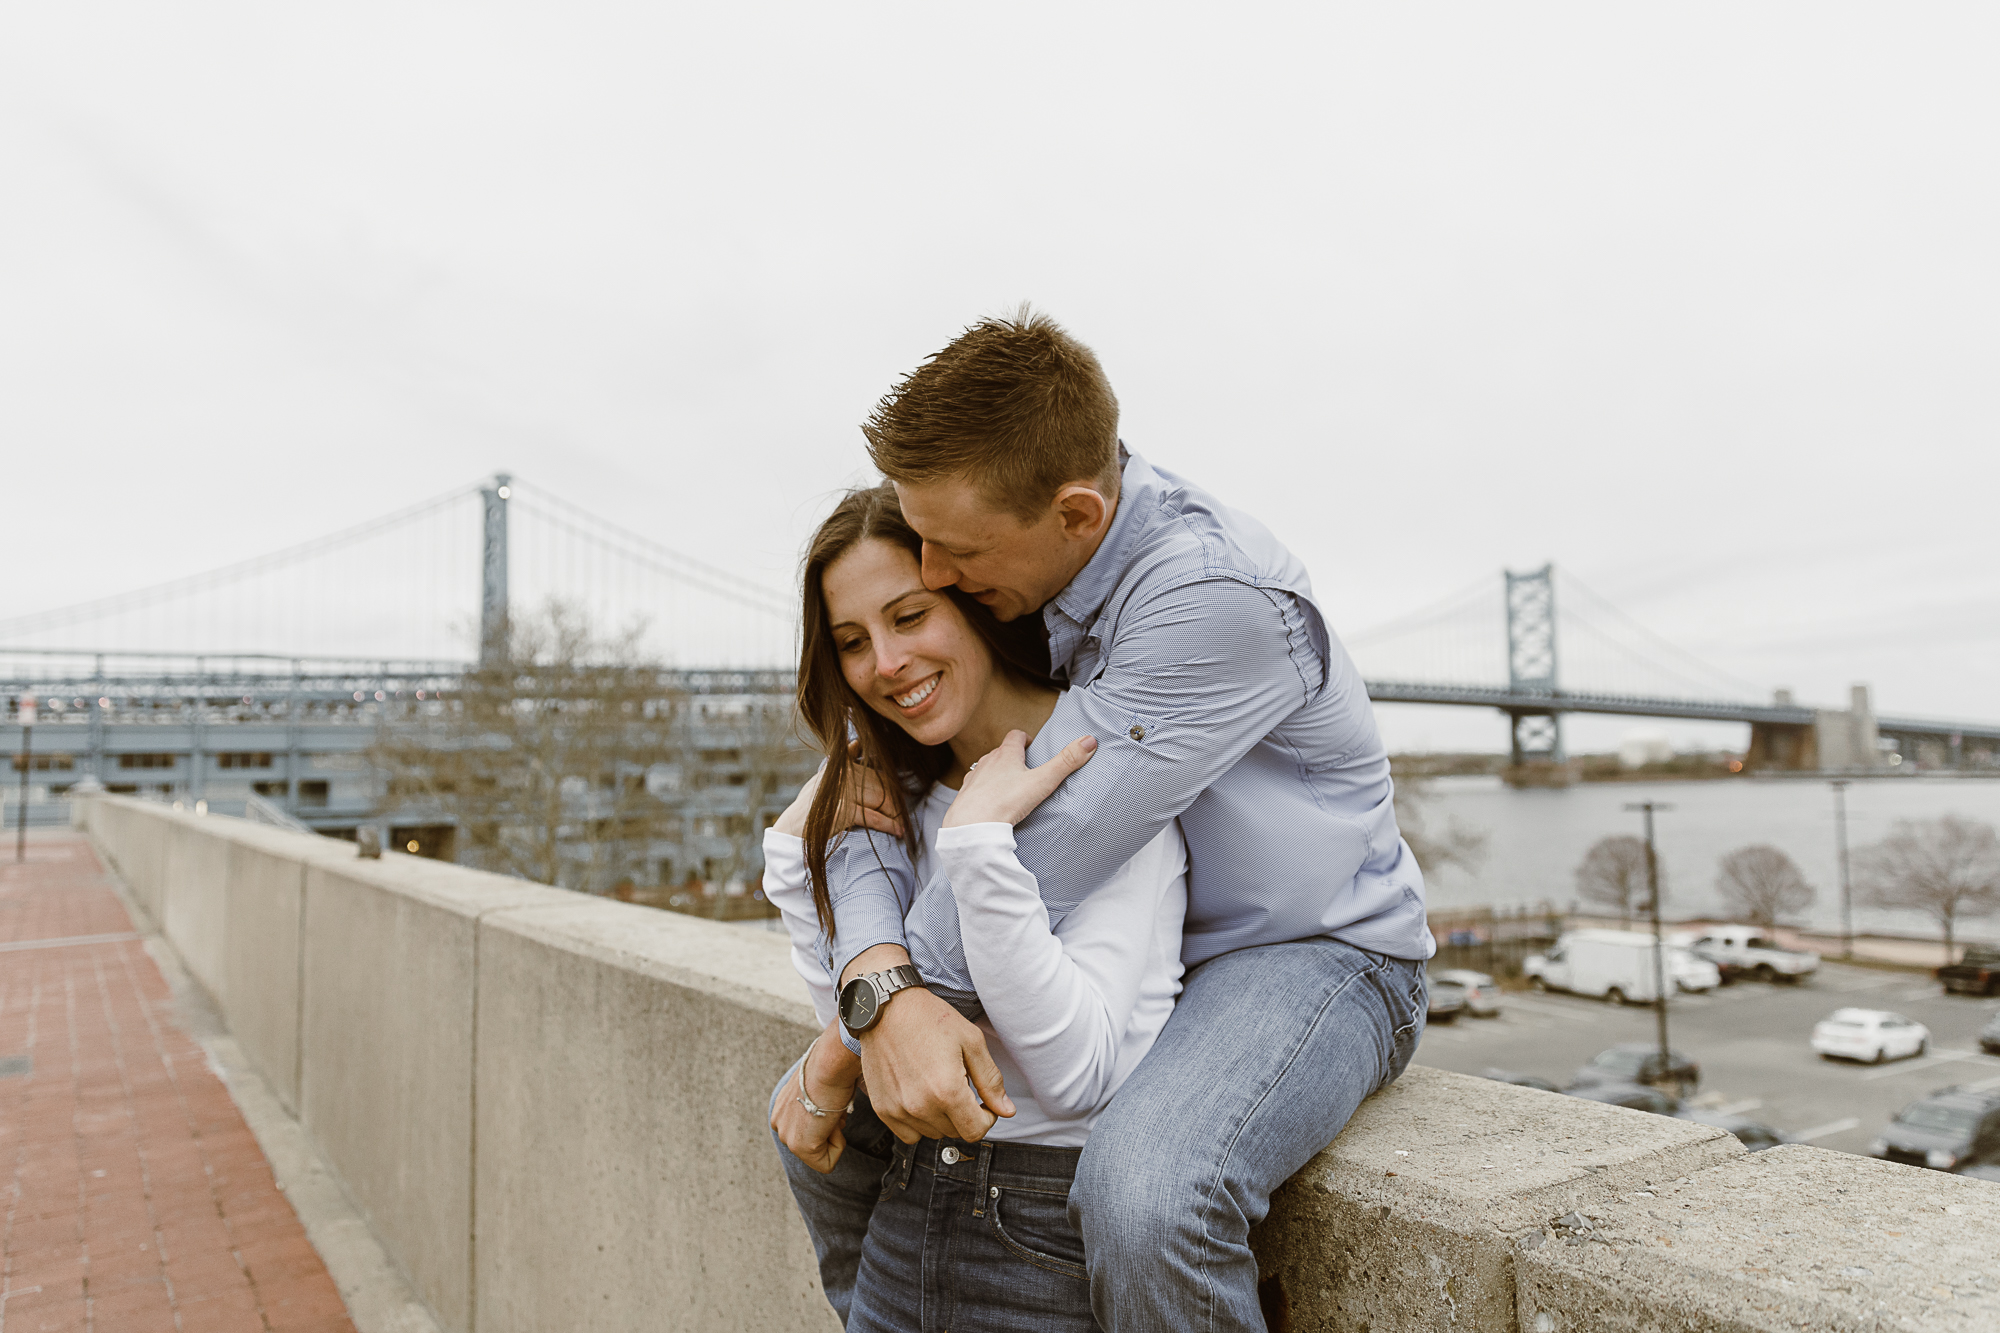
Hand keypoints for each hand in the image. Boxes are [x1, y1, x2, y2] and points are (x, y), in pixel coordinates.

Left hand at [770, 1021, 863, 1173]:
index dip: (826, 1120)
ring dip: (834, 1134)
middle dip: (829, 1129)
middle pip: (813, 1142)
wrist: (830, 1063)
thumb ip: (816, 1109)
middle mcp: (778, 1124)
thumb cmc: (831, 1068)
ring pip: (820, 1154)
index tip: (829, 1101)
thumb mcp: (818, 1090)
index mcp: (781, 1110)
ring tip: (831, 1109)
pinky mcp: (801, 1146)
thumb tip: (832, 1121)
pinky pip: (827, 1163)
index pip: (807, 1129)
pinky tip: (833, 1121)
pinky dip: (838, 1145)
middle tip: (832, 1105)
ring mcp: (788, 1137)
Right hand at [773, 743, 904, 838]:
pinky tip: (898, 831)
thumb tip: (857, 742)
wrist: (794, 828)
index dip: (891, 785)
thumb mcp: (825, 778)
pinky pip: (875, 817)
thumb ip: (843, 761)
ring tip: (902, 824)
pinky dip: (890, 825)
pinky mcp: (846, 809)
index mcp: (842, 764)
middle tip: (903, 814)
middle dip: (895, 802)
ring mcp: (845, 790)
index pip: (877, 772)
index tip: (901, 796)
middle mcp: (844, 774)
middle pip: (882, 786)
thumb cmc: (812, 804)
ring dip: (896, 814)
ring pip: (882, 800)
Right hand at [846, 946, 1013, 1143]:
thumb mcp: (971, 1042)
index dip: (987, 1118)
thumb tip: (1006, 1110)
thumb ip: (991, 1081)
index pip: (976, 1131)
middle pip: (955, 1132)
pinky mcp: (882, 1109)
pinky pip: (909, 1134)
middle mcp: (921, 1106)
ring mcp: (898, 1110)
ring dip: (941, 1118)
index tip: (983, 1103)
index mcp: (947, 1091)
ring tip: (937, 1086)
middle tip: (959, 1086)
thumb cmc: (929, 1018)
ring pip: (933, 1133)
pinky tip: (920, 1097)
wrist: (885, 1008)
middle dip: (964, 1114)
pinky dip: (918, 1122)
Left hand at [942, 729, 1096, 828]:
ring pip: (986, 768)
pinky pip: (975, 787)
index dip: (1025, 738)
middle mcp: (987, 761)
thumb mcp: (1042, 781)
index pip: (1015, 735)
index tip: (1032, 746)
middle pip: (1000, 751)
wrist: (971, 824)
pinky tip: (991, 803)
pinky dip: (983, 790)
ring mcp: (973, 778)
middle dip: (1012, 756)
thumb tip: (1090, 741)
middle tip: (1026, 768)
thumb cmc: (1006, 802)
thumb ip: (1066, 762)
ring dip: (996, 772)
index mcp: (1006, 754)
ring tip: (1009, 786)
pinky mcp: (964, 795)